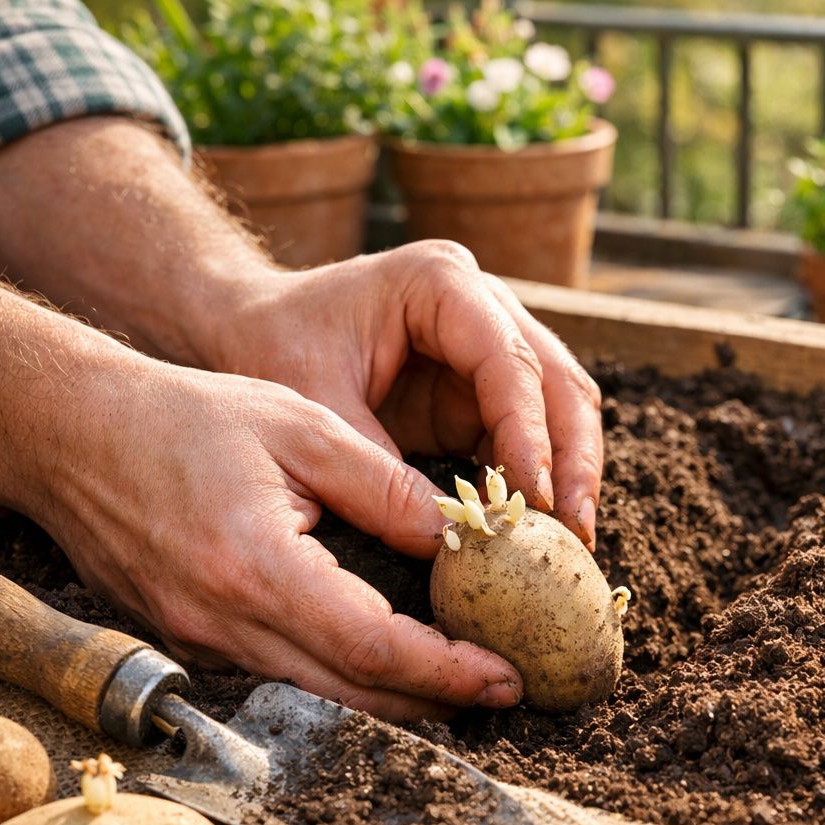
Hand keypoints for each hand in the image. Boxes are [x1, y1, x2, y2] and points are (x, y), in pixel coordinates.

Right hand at [24, 359, 526, 720]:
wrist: (69, 431)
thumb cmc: (184, 416)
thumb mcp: (299, 426)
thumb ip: (383, 486)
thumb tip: (455, 538)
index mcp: (257, 568)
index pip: (373, 649)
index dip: (447, 673)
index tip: (506, 676)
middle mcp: (224, 623)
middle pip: (351, 693)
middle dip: (435, 701)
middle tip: (505, 692)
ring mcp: (199, 640)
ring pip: (317, 693)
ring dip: (394, 697)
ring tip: (461, 683)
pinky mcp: (189, 638)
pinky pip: (281, 674)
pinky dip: (343, 677)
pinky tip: (385, 662)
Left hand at [212, 242, 604, 548]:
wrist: (249, 327)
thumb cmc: (273, 347)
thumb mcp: (313, 404)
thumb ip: (375, 463)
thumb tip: (445, 533)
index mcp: (440, 283)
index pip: (509, 359)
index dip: (529, 432)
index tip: (536, 497)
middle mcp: (482, 304)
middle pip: (557, 380)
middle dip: (573, 459)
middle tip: (575, 530)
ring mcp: (490, 343)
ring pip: (561, 407)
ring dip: (569, 474)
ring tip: (570, 540)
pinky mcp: (482, 388)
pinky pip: (532, 435)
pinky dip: (539, 481)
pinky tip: (539, 531)